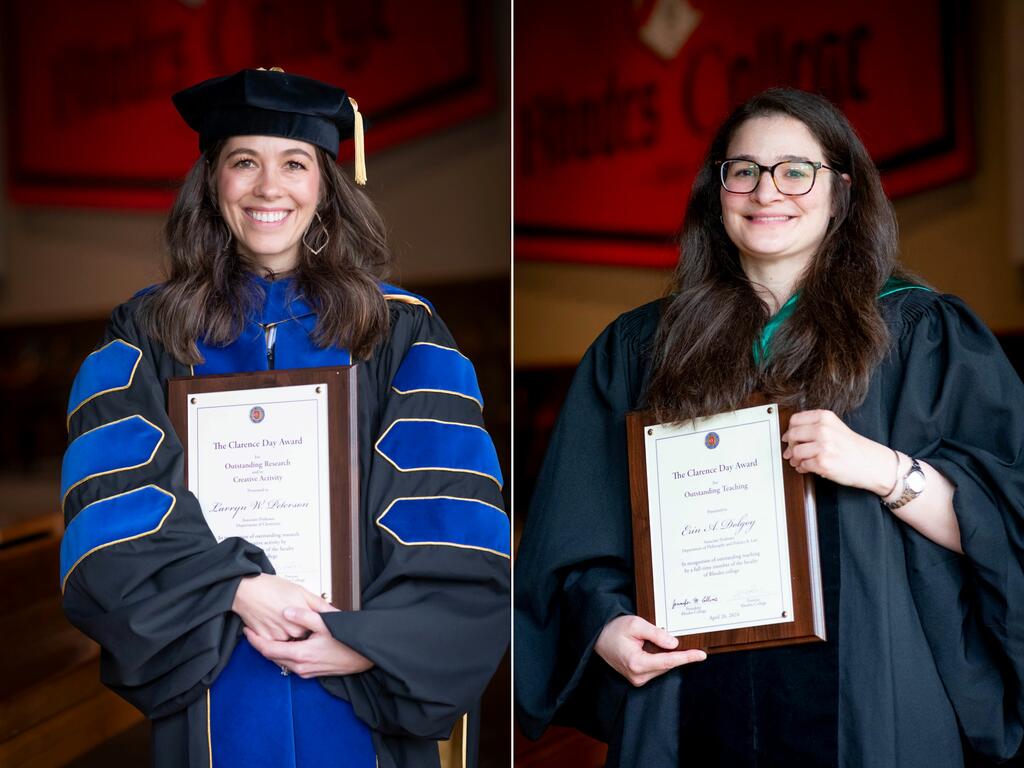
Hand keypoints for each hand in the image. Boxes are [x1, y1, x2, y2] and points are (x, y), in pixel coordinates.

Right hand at [231, 574, 333, 640]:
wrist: (246, 590)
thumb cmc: (273, 587)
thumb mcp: (301, 591)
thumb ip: (320, 605)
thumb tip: (337, 614)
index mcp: (304, 618)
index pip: (317, 629)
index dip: (316, 626)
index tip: (315, 625)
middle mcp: (292, 630)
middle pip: (303, 636)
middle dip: (301, 629)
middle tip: (291, 615)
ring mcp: (278, 637)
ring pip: (289, 640)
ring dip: (287, 633)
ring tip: (280, 617)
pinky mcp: (265, 640)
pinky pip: (275, 642)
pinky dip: (275, 634)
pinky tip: (272, 622)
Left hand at [244, 607, 374, 677]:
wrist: (363, 656)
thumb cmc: (347, 640)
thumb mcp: (326, 623)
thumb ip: (304, 616)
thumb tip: (285, 612)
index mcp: (301, 654)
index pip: (268, 649)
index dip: (255, 640)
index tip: (247, 631)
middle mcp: (300, 666)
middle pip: (271, 657)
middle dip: (260, 644)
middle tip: (253, 631)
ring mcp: (306, 671)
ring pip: (280, 661)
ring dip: (272, 650)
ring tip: (267, 635)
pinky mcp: (311, 673)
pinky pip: (291, 664)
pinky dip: (284, 654)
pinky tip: (287, 643)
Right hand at [594, 615, 706, 686]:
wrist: (597, 637)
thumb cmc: (613, 629)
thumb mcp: (635, 624)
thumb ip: (656, 633)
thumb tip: (674, 643)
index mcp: (637, 663)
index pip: (669, 661)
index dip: (687, 657)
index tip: (702, 655)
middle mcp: (638, 676)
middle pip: (667, 665)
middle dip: (676, 653)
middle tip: (678, 639)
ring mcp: (637, 679)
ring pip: (662, 667)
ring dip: (666, 655)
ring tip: (651, 640)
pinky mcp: (637, 678)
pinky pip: (656, 668)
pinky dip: (660, 658)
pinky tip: (653, 648)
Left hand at [782, 410, 894, 493]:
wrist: (872, 464)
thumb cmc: (853, 447)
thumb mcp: (835, 427)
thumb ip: (814, 427)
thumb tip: (789, 436)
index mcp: (825, 417)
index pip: (795, 420)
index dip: (790, 430)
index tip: (790, 437)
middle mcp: (823, 429)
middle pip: (793, 435)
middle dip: (791, 446)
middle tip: (792, 452)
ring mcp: (823, 446)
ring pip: (795, 451)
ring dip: (795, 459)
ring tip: (800, 461)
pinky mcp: (823, 462)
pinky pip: (802, 465)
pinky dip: (802, 468)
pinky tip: (807, 468)